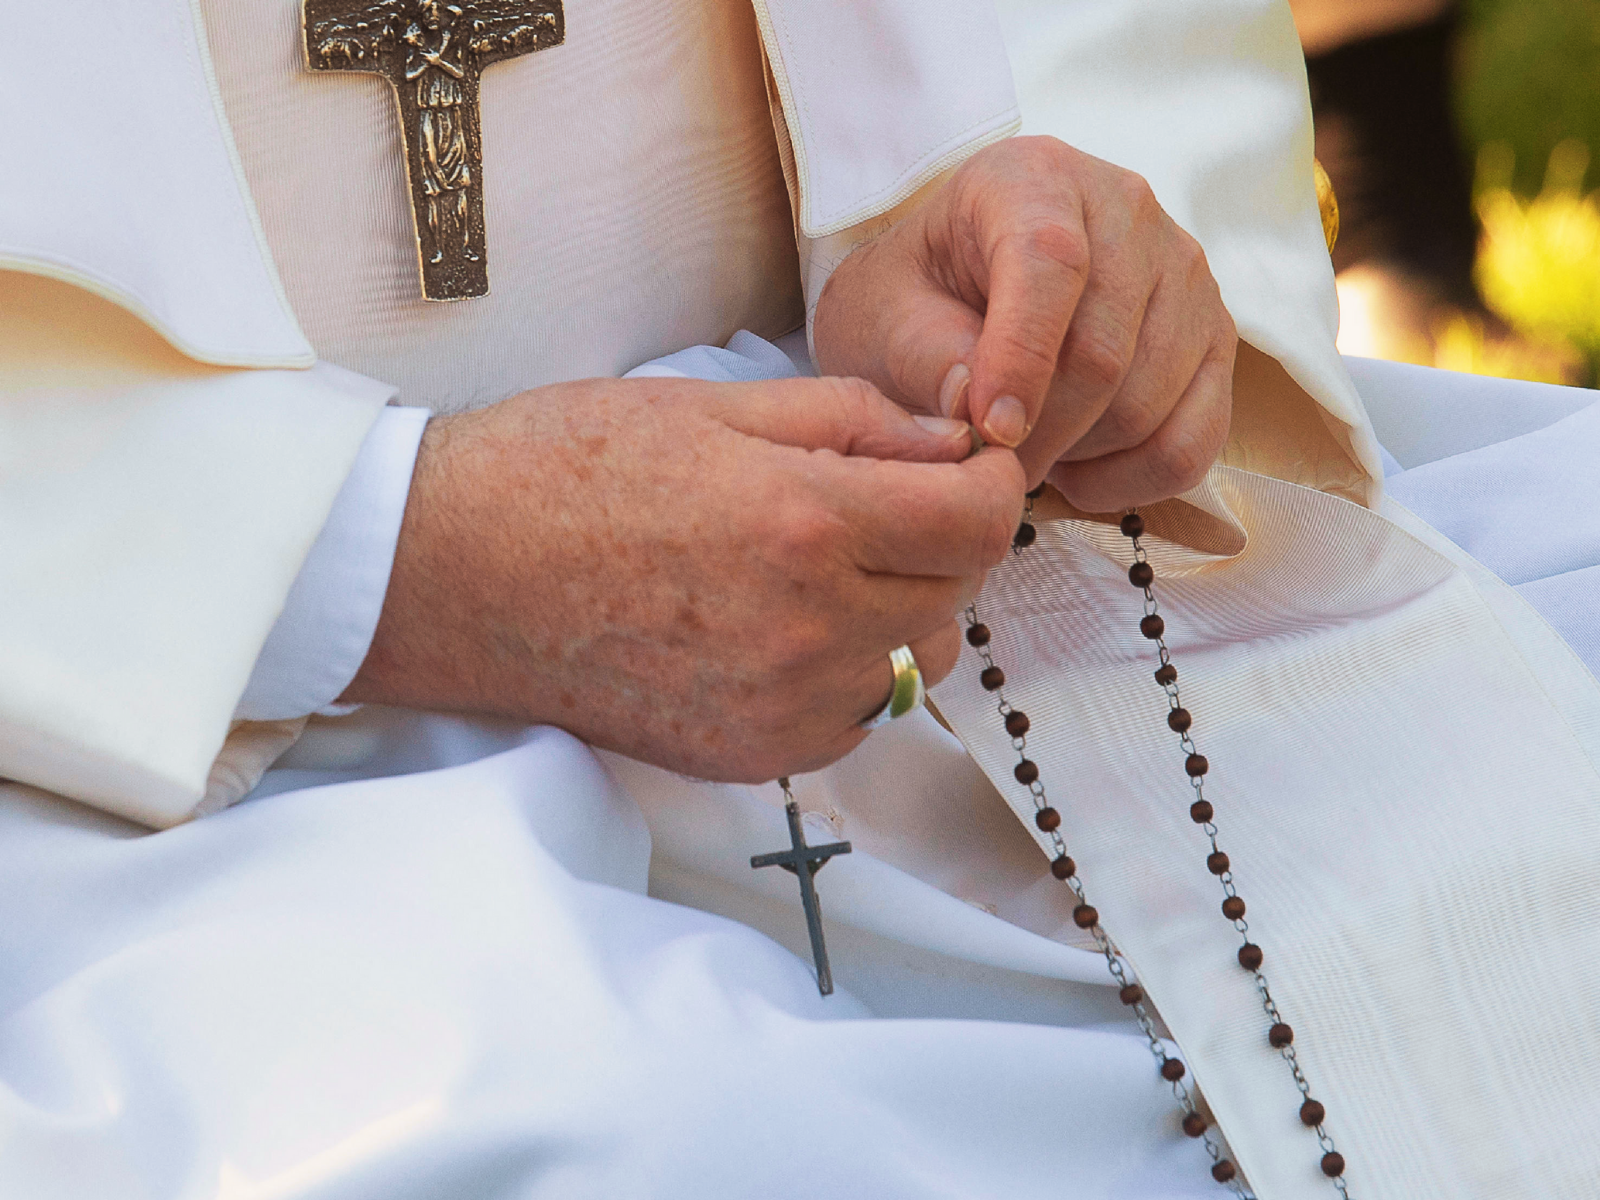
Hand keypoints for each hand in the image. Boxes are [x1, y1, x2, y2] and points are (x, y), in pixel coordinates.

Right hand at [343, 376, 1024, 781]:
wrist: (448, 573)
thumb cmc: (561, 469)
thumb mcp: (711, 403)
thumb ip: (850, 421)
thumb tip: (949, 445)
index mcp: (803, 523)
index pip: (979, 521)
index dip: (988, 482)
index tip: (962, 466)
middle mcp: (807, 629)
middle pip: (957, 593)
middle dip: (939, 540)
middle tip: (873, 503)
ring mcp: (780, 706)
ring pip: (914, 661)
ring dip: (896, 611)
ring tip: (816, 567)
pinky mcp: (751, 755)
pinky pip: (853, 717)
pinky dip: (844, 672)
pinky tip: (776, 627)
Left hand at [813, 136, 1235, 510]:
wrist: (956, 294)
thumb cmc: (916, 302)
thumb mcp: (885, 318)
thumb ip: (925, 357)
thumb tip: (979, 411)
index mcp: (1034, 179)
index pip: (1050, 263)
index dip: (1021, 360)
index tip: (990, 433)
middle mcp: (1127, 208)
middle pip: (1104, 353)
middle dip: (1040, 435)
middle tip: (989, 470)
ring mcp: (1184, 272)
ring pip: (1148, 404)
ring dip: (1080, 457)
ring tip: (1028, 452)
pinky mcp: (1214, 335)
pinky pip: (1195, 437)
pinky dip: (1133, 480)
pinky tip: (1080, 469)